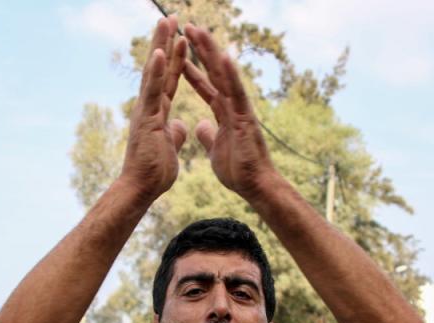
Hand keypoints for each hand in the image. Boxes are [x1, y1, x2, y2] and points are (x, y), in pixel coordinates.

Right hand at [119, 17, 187, 200]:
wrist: (141, 188)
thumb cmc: (154, 172)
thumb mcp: (171, 148)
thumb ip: (174, 133)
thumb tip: (180, 126)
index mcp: (157, 112)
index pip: (169, 80)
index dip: (176, 60)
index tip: (182, 38)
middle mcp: (149, 107)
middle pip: (159, 69)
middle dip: (166, 42)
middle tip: (172, 17)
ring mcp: (146, 110)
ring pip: (154, 73)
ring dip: (160, 45)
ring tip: (166, 22)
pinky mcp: (146, 118)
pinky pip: (152, 90)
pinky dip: (156, 70)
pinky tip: (161, 51)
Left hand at [181, 24, 275, 198]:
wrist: (253, 186)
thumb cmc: (238, 170)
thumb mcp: (214, 149)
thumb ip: (208, 134)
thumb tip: (200, 124)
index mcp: (223, 112)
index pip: (205, 85)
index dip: (191, 68)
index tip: (179, 51)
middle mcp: (232, 105)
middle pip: (214, 72)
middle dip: (200, 49)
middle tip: (187, 26)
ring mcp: (240, 109)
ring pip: (224, 75)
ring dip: (212, 52)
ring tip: (199, 30)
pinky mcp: (245, 118)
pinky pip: (236, 93)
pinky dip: (230, 75)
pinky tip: (223, 57)